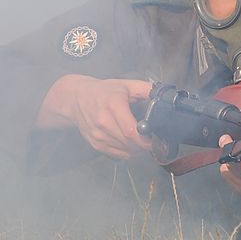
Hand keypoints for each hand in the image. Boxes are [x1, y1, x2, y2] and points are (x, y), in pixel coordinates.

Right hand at [37, 75, 151, 159]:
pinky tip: (133, 145)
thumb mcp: (126, 85)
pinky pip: (117, 154)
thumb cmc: (103, 91)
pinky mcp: (95, 144)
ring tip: (145, 143)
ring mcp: (98, 135)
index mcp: (113, 105)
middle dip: (146, 146)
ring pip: (125, 151)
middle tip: (157, 143)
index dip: (146, 140)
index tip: (158, 140)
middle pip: (130, 143)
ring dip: (138, 150)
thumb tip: (165, 96)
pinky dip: (128, 152)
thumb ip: (146, 89)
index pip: (131, 131)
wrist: (75, 99)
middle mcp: (104, 122)